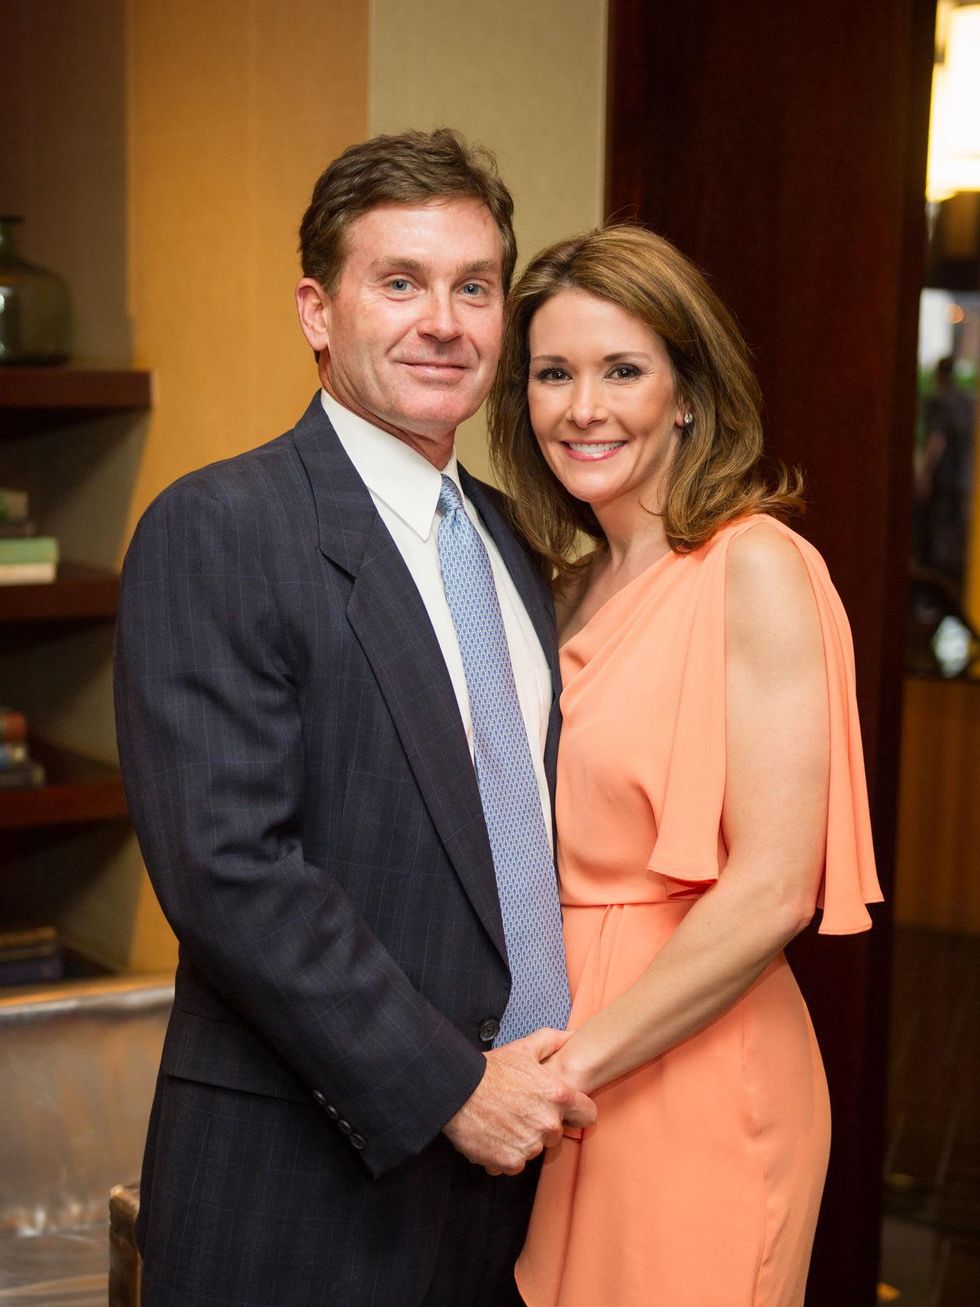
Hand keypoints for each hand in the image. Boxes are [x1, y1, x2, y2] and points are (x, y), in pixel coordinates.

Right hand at [442, 1027, 596, 1174]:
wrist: (458, 1091)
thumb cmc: (491, 1070)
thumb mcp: (523, 1049)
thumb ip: (552, 1041)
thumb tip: (572, 1034)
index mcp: (558, 1096)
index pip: (588, 1115)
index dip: (576, 1113)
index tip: (563, 1111)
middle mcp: (549, 1124)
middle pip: (558, 1134)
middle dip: (543, 1126)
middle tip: (521, 1112)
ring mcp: (531, 1145)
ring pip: (535, 1149)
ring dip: (523, 1140)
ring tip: (504, 1122)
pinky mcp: (511, 1162)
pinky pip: (516, 1163)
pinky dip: (505, 1154)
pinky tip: (494, 1136)